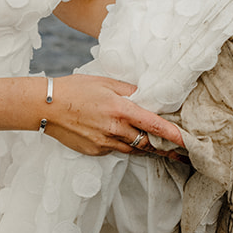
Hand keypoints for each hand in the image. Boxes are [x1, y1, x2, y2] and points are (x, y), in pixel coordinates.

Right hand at [43, 75, 186, 158]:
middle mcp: (114, 128)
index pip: (154, 124)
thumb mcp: (105, 82)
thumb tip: (147, 97)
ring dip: (146, 147)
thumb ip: (129, 90)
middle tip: (179, 150)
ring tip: (158, 147)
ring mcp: (104, 142)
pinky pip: (116, 150)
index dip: (173, 135)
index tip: (187, 142)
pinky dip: (124, 146)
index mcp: (120, 109)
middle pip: (147, 142)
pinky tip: (124, 139)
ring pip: (133, 149)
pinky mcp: (95, 150)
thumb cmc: (75, 89)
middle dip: (164, 147)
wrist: (45, 106)